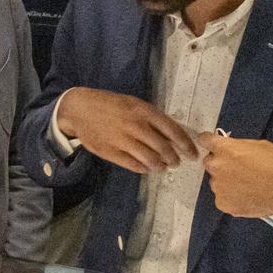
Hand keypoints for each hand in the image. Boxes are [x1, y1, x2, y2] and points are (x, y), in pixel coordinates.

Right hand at [54, 89, 196, 173]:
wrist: (79, 109)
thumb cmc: (109, 104)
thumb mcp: (133, 104)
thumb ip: (151, 118)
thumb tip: (172, 134)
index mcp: (144, 111)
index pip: (173, 131)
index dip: (186, 144)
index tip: (193, 154)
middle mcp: (136, 126)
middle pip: (163, 148)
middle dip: (174, 158)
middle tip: (176, 163)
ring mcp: (123, 140)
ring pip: (150, 159)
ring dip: (160, 166)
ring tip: (162, 167)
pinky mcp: (111, 152)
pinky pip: (133, 165)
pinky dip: (143, 168)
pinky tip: (146, 168)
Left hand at [197, 132, 272, 218]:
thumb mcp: (257, 145)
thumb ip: (237, 146)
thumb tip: (229, 149)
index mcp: (224, 149)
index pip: (205, 140)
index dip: (208, 142)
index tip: (211, 144)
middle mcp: (217, 167)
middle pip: (210, 163)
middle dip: (220, 164)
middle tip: (237, 169)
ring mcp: (218, 187)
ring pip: (217, 182)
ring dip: (226, 182)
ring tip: (246, 185)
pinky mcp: (222, 203)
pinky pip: (222, 197)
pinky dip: (231, 197)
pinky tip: (246, 196)